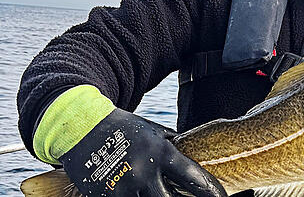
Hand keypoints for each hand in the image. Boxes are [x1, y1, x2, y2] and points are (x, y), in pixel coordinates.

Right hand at [59, 108, 226, 196]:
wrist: (82, 126)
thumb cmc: (124, 128)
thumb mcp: (154, 131)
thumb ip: (173, 146)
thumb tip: (195, 155)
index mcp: (161, 152)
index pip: (193, 177)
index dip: (210, 191)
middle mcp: (144, 171)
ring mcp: (122, 186)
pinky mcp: (103, 196)